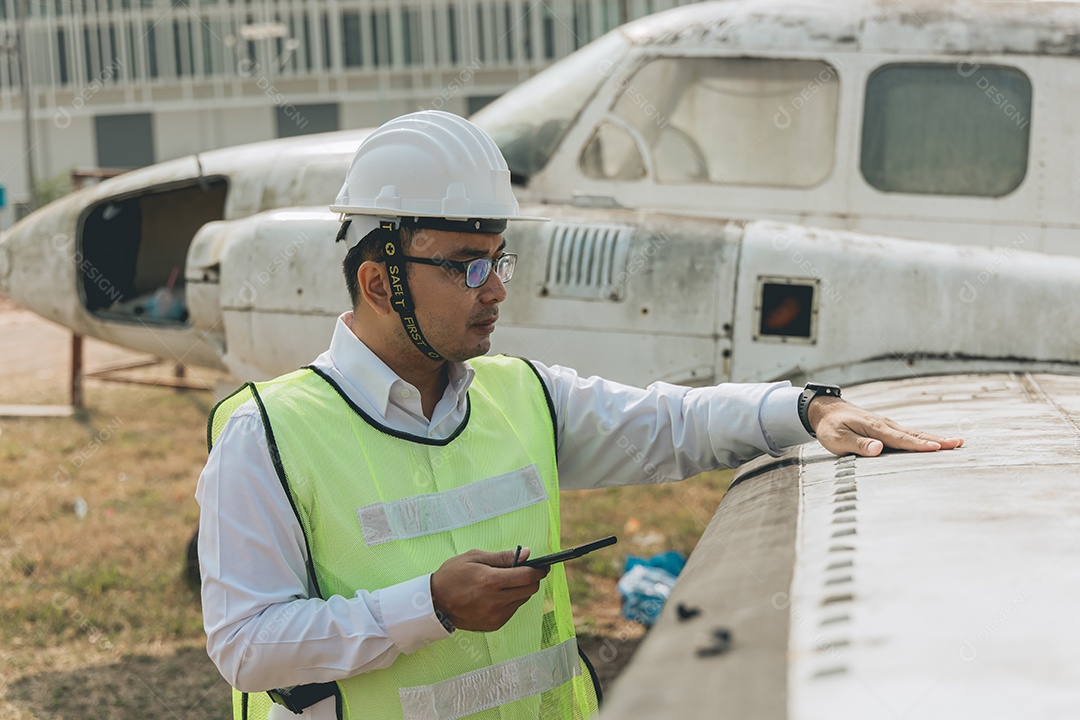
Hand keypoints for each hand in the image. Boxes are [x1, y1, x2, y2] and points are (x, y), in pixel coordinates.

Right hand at [430, 548, 549, 631]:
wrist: (435, 603)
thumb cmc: (453, 575)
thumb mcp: (475, 557)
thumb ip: (503, 557)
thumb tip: (527, 554)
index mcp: (490, 581)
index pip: (527, 576)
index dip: (539, 569)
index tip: (543, 565)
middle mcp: (495, 601)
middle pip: (530, 589)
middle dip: (532, 579)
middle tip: (526, 571)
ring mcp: (495, 615)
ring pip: (522, 600)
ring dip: (521, 590)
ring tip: (505, 582)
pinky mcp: (494, 625)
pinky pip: (513, 610)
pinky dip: (511, 601)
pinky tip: (497, 595)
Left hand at [808, 396, 963, 456]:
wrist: (826, 411)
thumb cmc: (830, 427)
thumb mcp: (837, 439)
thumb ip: (858, 444)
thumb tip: (878, 449)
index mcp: (875, 428)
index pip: (901, 439)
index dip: (919, 445)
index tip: (939, 448)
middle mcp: (886, 425)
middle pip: (915, 434)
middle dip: (938, 440)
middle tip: (960, 443)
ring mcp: (888, 425)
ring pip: (916, 433)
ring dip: (936, 438)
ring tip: (957, 442)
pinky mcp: (887, 428)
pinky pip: (909, 434)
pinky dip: (925, 438)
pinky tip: (936, 443)